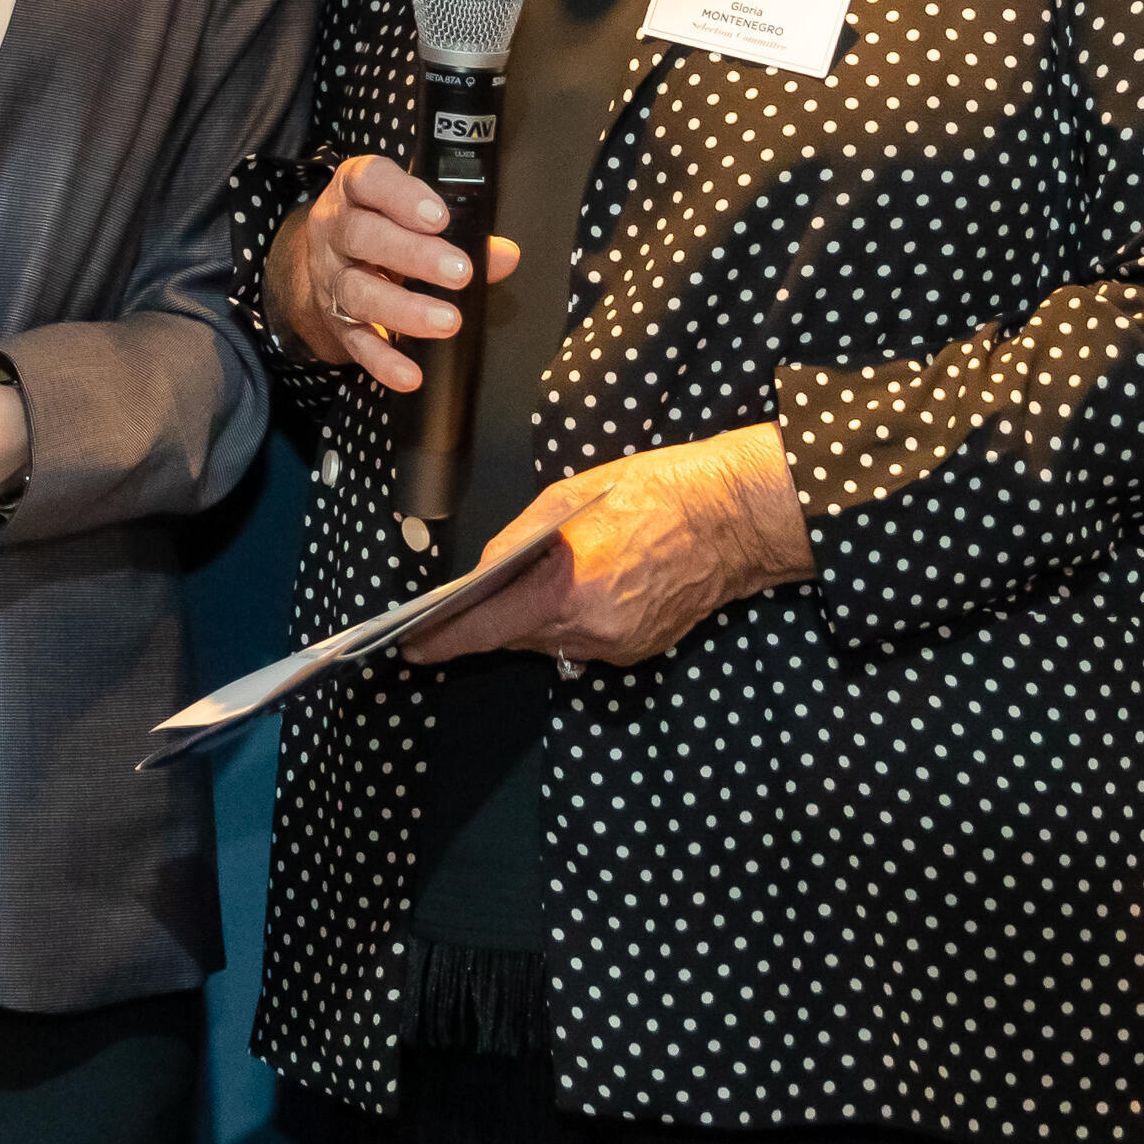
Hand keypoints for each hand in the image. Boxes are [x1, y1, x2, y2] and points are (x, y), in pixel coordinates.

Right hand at [276, 154, 517, 389]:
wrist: (329, 261)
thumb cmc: (383, 226)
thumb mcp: (414, 214)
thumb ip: (463, 230)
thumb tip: (504, 255)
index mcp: (355, 191)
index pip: (369, 181)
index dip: (402, 197)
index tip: (439, 217)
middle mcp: (335, 230)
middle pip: (363, 236)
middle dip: (413, 255)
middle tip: (459, 272)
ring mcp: (331, 276)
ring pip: (358, 291)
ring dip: (404, 309)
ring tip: (447, 321)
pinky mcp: (334, 319)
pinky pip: (355, 341)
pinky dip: (383, 360)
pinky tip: (410, 374)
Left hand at [401, 424, 815, 668]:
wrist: (732, 516)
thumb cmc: (652, 493)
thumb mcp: (566, 498)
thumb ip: (515, 542)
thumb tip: (482, 574)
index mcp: (569, 589)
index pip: (488, 630)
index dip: (445, 641)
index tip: (412, 649)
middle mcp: (592, 629)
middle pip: (515, 639)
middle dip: (486, 623)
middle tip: (455, 608)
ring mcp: (618, 645)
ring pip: (549, 643)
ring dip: (528, 621)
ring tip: (517, 589)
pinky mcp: (638, 650)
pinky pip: (583, 644)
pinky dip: (566, 623)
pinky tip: (569, 592)